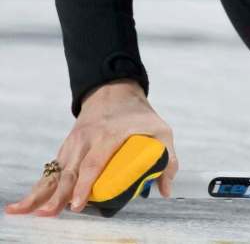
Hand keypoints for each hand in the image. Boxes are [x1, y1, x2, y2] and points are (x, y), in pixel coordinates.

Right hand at [4, 80, 177, 216]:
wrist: (115, 91)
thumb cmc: (139, 115)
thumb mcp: (161, 130)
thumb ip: (167, 158)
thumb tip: (166, 191)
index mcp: (110, 134)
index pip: (94, 162)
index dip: (85, 184)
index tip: (78, 204)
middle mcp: (87, 139)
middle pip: (69, 170)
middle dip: (58, 194)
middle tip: (48, 214)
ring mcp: (74, 143)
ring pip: (55, 171)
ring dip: (42, 192)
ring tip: (28, 211)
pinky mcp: (66, 148)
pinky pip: (52, 169)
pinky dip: (40, 186)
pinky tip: (27, 203)